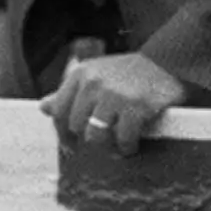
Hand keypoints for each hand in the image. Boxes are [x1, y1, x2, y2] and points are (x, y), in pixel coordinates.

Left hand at [40, 52, 186, 155]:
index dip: (63, 133)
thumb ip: (70, 92)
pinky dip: (127, 148)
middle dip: (89, 139)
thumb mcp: (95, 75)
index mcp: (80, 73)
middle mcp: (93, 82)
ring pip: (96, 136)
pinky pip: (122, 140)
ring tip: (117, 146)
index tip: (71, 146)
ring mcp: (114, 94)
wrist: (167, 62)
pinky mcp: (135, 106)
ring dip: (107, 147)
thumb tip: (43, 107)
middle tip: (103, 142)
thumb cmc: (128, 73)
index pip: (59, 111)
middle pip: (77, 126)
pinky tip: (131, 145)